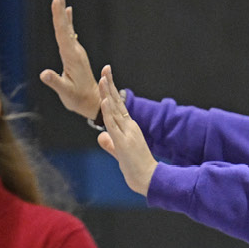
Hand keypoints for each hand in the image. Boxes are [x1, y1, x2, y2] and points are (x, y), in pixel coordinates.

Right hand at [38, 0, 101, 122]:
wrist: (93, 102)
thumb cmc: (78, 99)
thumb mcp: (66, 92)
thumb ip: (55, 82)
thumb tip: (44, 74)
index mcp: (72, 57)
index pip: (63, 32)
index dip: (59, 16)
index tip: (57, 1)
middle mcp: (75, 51)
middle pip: (66, 26)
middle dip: (61, 7)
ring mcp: (76, 51)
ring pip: (67, 27)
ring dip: (62, 12)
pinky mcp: (75, 54)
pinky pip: (70, 33)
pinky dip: (67, 21)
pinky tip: (67, 12)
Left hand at [95, 66, 157, 195]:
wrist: (147, 179)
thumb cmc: (136, 168)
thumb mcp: (119, 153)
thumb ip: (110, 144)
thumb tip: (101, 138)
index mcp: (128, 128)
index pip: (118, 105)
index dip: (111, 91)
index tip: (105, 77)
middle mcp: (129, 127)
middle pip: (117, 102)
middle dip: (109, 84)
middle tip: (105, 68)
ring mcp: (127, 133)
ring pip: (114, 110)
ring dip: (107, 93)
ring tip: (102, 78)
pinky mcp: (123, 142)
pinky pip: (113, 125)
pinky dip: (108, 112)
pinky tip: (104, 100)